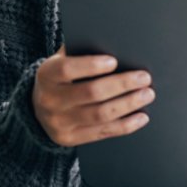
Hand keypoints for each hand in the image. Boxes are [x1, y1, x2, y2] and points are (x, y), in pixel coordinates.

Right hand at [31, 45, 153, 147]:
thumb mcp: (62, 61)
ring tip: (147, 95)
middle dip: (122, 84)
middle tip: (144, 78)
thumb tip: (116, 47)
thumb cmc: (60, 77)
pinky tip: (141, 117)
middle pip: (91, 93)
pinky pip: (102, 132)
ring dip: (128, 104)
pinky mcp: (70, 139)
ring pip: (100, 115)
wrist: (39, 108)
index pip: (67, 69)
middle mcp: (49, 100)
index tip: (114, 61)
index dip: (91, 65)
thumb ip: (81, 53)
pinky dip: (125, 125)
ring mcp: (59, 123)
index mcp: (46, 75)